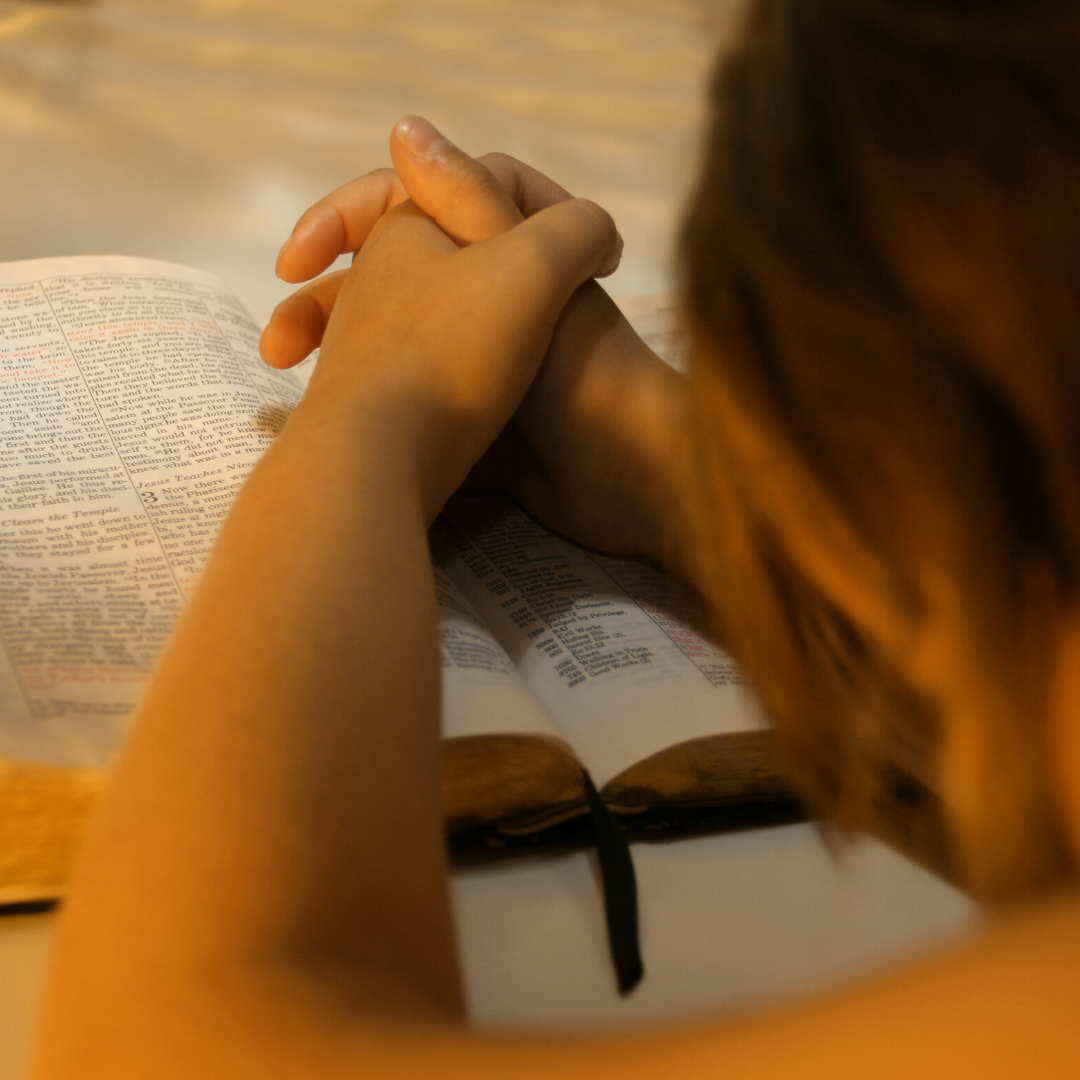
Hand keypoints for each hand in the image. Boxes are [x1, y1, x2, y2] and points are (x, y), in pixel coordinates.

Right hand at [263, 117, 683, 559]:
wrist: (618, 482)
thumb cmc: (570, 372)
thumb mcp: (522, 268)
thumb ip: (469, 196)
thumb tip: (411, 128)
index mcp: (504, 242)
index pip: (411, 200)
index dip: (347, 215)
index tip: (297, 254)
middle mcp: (494, 292)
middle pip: (392, 271)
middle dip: (329, 297)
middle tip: (279, 339)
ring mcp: (486, 356)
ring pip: (394, 335)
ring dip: (339, 348)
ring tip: (288, 382)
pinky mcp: (481, 414)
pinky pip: (408, 390)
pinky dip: (369, 394)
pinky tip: (327, 415)